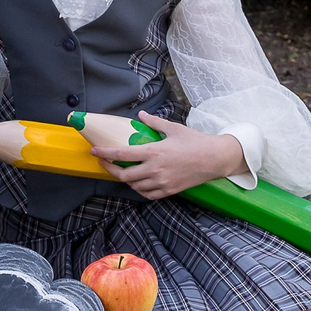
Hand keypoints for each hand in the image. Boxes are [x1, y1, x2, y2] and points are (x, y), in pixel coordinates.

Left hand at [90, 112, 246, 199]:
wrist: (215, 159)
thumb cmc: (195, 142)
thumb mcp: (174, 128)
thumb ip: (154, 122)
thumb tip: (141, 115)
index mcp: (154, 152)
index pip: (122, 153)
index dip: (105, 153)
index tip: (94, 151)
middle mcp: (155, 169)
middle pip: (124, 175)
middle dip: (110, 169)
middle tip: (105, 163)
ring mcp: (162, 182)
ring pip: (134, 186)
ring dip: (124, 179)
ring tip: (121, 171)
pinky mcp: (169, 190)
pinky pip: (147, 194)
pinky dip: (139, 189)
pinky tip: (137, 182)